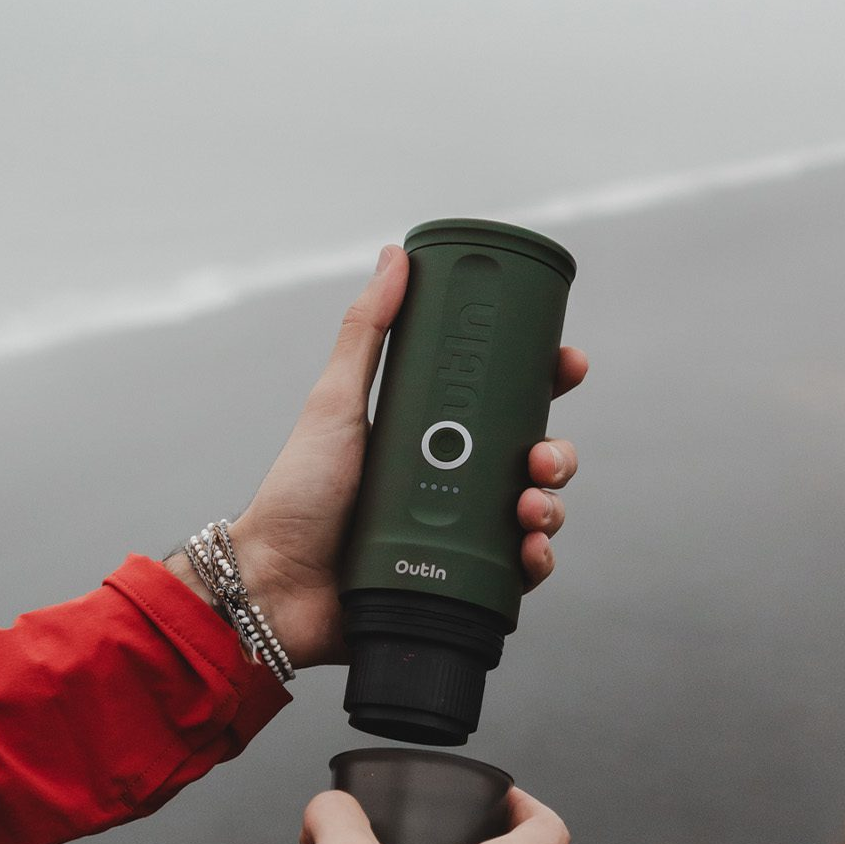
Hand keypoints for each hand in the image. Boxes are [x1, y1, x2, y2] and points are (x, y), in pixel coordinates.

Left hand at [170, 245, 587, 667]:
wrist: (277, 587)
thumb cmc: (299, 493)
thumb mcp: (336, 402)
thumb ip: (365, 331)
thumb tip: (396, 256)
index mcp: (434, 434)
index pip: (505, 401)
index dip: (545, 382)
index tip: (567, 363)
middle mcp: (455, 482)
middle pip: (534, 457)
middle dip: (558, 452)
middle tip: (543, 454)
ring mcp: (461, 535)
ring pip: (536, 512)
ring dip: (552, 505)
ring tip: (530, 507)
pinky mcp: (463, 586)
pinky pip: (519, 572)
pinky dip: (537, 561)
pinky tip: (530, 552)